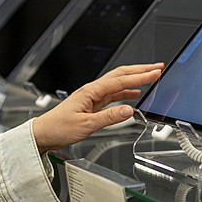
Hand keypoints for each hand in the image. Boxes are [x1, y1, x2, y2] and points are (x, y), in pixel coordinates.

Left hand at [32, 63, 163, 153]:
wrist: (44, 133)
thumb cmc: (59, 127)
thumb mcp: (86, 125)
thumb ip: (108, 118)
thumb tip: (128, 110)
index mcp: (90, 91)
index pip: (119, 81)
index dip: (139, 77)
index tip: (155, 72)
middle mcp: (92, 91)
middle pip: (120, 76)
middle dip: (140, 70)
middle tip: (157, 67)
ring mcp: (92, 96)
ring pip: (117, 84)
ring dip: (134, 80)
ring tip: (150, 77)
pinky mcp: (92, 104)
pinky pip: (113, 95)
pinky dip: (126, 92)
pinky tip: (134, 95)